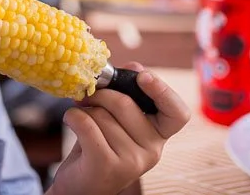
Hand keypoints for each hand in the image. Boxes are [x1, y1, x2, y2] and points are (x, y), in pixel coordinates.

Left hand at [48, 63, 190, 194]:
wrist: (79, 183)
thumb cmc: (99, 143)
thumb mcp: (116, 117)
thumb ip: (127, 92)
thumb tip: (135, 66)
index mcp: (159, 133)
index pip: (178, 113)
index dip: (163, 91)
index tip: (142, 76)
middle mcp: (153, 150)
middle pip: (125, 103)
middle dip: (100, 95)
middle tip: (87, 97)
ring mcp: (133, 161)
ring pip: (102, 115)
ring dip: (84, 111)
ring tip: (81, 119)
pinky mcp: (108, 167)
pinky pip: (86, 125)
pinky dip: (72, 117)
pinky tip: (71, 121)